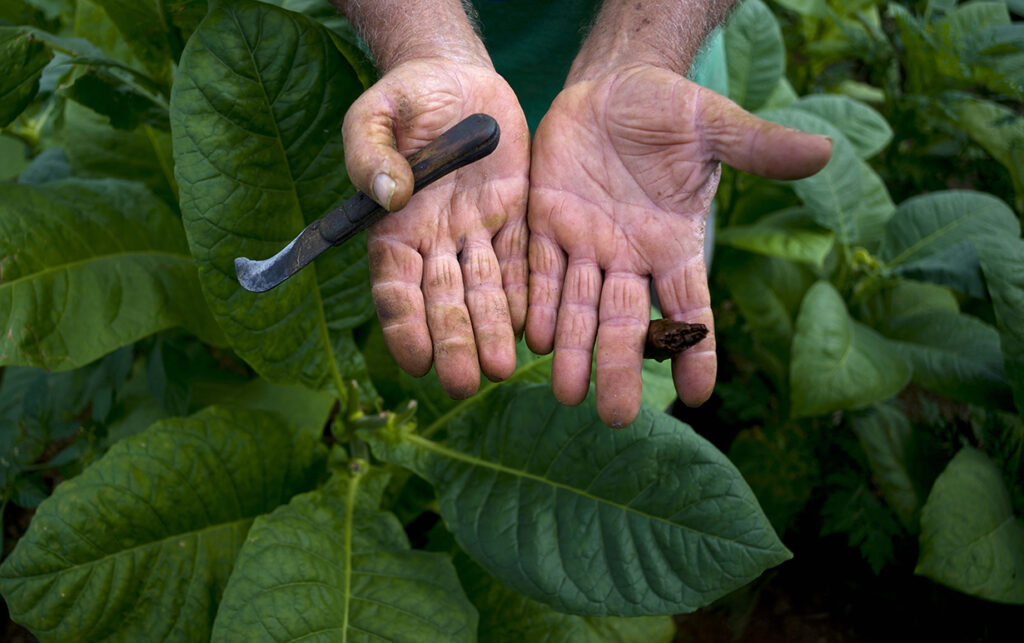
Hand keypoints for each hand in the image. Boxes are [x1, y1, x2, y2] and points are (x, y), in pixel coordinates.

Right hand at [343, 59, 529, 398]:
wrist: (456, 75)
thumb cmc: (405, 96)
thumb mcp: (377, 114)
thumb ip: (372, 153)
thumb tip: (388, 196)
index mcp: (393, 226)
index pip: (395, 288)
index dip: (404, 325)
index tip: (416, 361)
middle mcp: (435, 241)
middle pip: (443, 302)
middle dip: (454, 343)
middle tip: (467, 383)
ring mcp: (476, 232)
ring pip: (485, 291)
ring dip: (492, 331)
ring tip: (502, 370)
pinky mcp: (514, 217)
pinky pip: (521, 262)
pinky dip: (525, 296)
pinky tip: (533, 329)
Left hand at [526, 64, 831, 426]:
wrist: (612, 85)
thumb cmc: (669, 108)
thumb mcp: (713, 124)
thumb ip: (758, 145)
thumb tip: (825, 152)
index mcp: (673, 242)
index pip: (690, 307)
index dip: (697, 349)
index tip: (698, 394)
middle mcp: (629, 255)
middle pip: (627, 323)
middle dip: (621, 367)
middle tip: (614, 417)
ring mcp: (586, 243)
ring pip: (579, 307)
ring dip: (574, 350)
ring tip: (567, 393)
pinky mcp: (546, 222)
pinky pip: (538, 269)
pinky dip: (536, 303)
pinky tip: (532, 340)